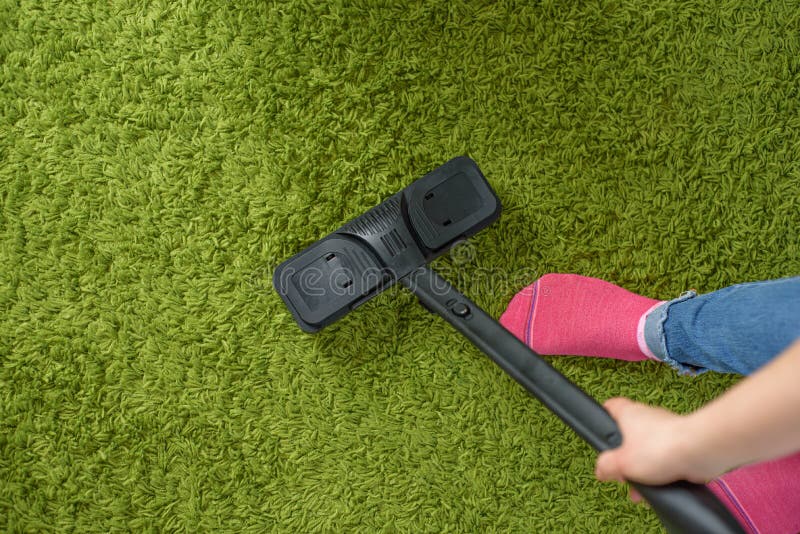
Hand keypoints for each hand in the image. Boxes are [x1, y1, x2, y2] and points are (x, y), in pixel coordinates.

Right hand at [594, 398, 723, 499]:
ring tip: (642, 489)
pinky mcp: (683, 442)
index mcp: (628, 413)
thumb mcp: (621, 463)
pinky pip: (666, 457)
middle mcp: (647, 417)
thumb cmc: (659, 448)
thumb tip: (601, 469)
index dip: (604, 417)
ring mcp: (667, 429)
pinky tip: (661, 487)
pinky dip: (662, 471)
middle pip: (629, 433)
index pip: (611, 406)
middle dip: (625, 455)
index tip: (601, 431)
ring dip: (644, 467)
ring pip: (649, 447)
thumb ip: (606, 466)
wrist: (699, 451)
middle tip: (622, 472)